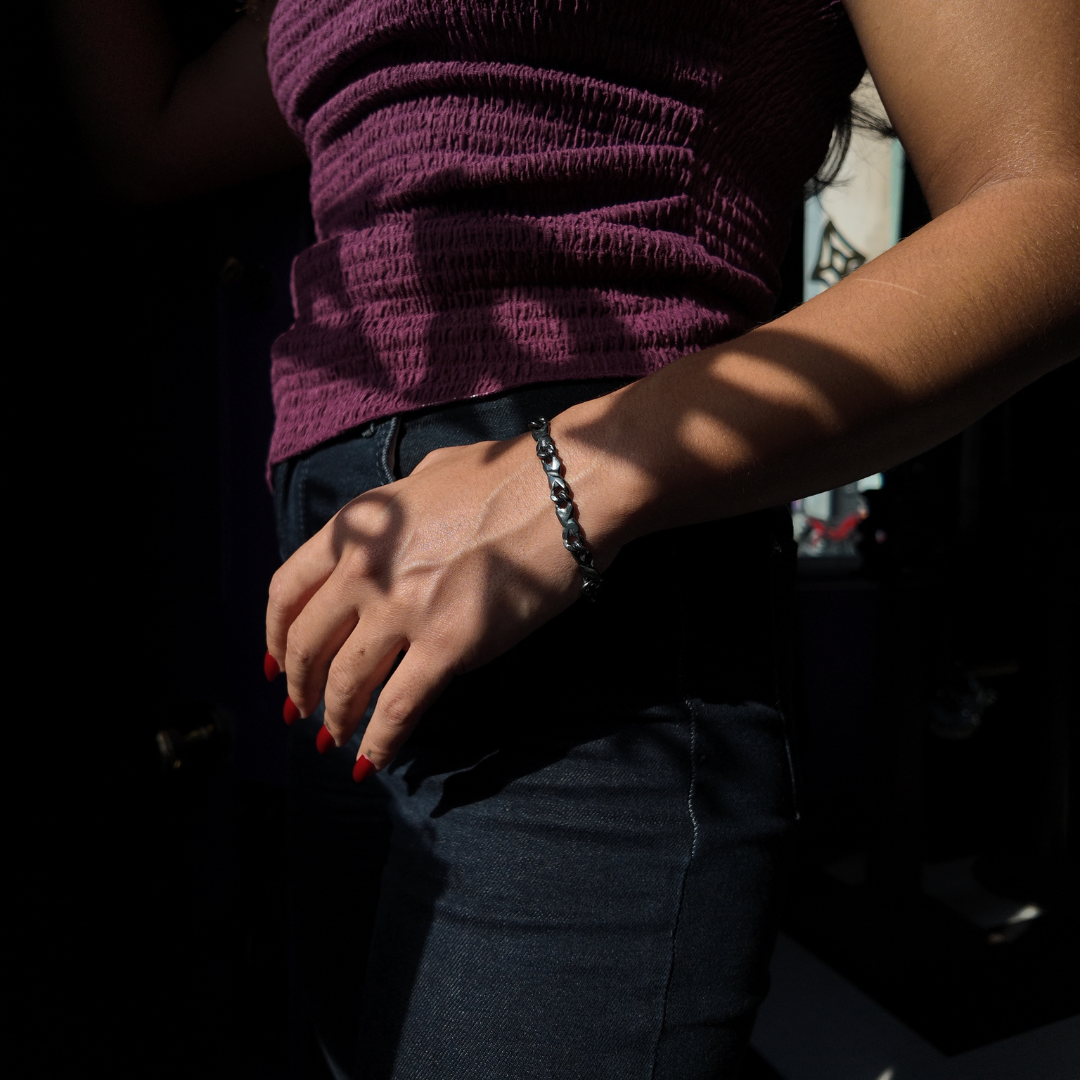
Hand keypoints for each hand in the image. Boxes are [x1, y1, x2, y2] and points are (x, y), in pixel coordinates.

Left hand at [265, 431, 589, 770]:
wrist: (561, 493)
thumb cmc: (504, 475)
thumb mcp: (425, 475)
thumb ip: (394, 511)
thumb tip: (393, 526)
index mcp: (357, 527)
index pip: (287, 589)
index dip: (274, 633)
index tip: (274, 659)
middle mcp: (364, 570)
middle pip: (307, 643)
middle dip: (299, 685)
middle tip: (301, 710)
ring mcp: (402, 610)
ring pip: (347, 683)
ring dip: (335, 718)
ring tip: (334, 738)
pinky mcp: (447, 646)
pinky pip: (398, 709)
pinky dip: (380, 741)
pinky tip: (372, 760)